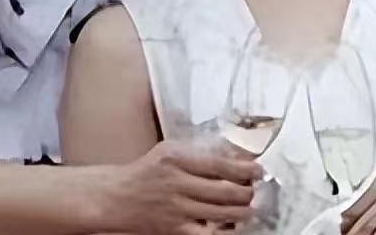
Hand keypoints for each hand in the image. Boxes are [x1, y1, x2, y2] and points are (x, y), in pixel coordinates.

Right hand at [105, 137, 262, 234]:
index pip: (219, 165)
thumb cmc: (146, 171)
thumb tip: (232, 155)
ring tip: (251, 207)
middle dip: (247, 192)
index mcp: (176, 159)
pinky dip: (225, 232)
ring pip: (219, 213)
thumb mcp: (169, 150)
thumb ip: (198, 151)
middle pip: (223, 191)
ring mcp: (176, 209)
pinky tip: (235, 227)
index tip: (258, 170)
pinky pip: (206, 234)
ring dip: (242, 211)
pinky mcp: (174, 229)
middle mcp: (177, 184)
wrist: (117, 197)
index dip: (244, 169)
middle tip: (256, 190)